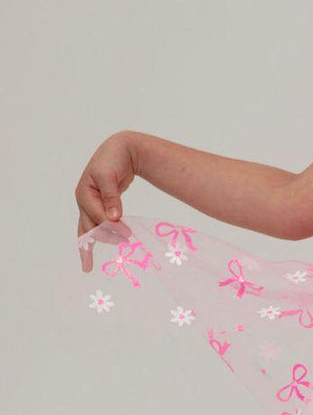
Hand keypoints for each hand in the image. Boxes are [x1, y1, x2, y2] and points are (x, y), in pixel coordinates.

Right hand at [75, 131, 138, 272]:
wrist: (120, 149)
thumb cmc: (113, 159)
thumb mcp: (109, 175)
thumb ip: (111, 196)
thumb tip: (114, 218)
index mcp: (84, 192)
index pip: (96, 214)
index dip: (111, 225)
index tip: (127, 233)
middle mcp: (84, 200)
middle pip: (90, 225)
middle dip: (105, 237)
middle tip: (126, 242)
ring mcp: (90, 204)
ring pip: (88, 229)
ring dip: (92, 245)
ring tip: (88, 266)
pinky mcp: (99, 206)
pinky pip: (95, 225)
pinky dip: (95, 238)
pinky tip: (91, 253)